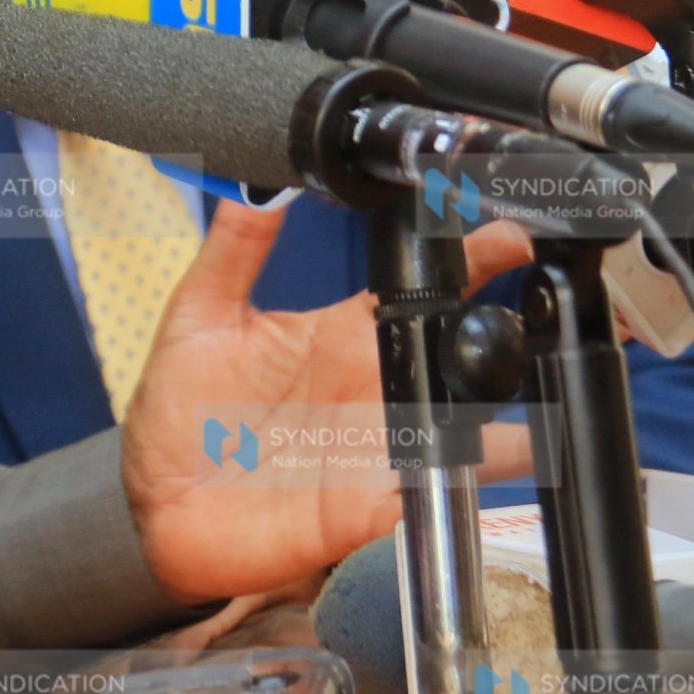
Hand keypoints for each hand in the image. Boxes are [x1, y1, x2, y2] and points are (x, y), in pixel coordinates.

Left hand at [122, 200, 534, 603]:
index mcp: (345, 335)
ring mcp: (383, 449)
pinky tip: (479, 476)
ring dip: (509, 429)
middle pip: (462, 358)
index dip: (468, 259)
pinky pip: (436, 499)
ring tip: (533, 416)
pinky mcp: (375, 507)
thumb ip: (235, 249)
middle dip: (504, 340)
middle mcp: (377, 389)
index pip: (419, 289)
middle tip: (528, 322)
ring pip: (470, 433)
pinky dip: (464, 488)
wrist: (161, 501)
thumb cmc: (182, 408)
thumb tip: (257, 185)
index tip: (507, 235)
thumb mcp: (201, 315)